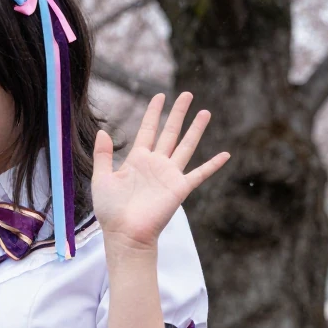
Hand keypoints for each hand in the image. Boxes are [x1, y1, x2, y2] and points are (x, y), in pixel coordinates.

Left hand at [91, 92, 229, 251]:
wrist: (125, 234)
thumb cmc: (111, 210)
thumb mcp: (101, 178)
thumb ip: (102, 155)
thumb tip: (102, 131)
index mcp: (137, 159)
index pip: (147, 130)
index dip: (153, 113)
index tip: (159, 96)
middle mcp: (155, 164)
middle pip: (169, 132)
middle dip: (178, 113)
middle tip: (187, 94)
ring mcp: (169, 175)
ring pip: (186, 146)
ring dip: (196, 129)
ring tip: (206, 111)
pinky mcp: (179, 188)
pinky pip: (200, 174)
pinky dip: (213, 165)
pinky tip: (225, 154)